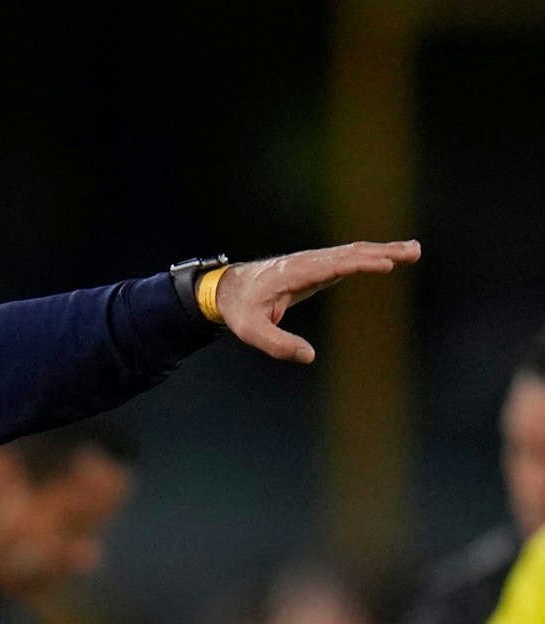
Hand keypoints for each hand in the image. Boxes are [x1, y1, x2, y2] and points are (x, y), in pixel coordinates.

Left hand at [213, 240, 420, 362]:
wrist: (227, 289)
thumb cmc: (239, 309)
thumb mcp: (251, 331)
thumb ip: (277, 344)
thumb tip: (309, 356)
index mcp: (292, 273)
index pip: (331, 265)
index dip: (358, 264)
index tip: (385, 264)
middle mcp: (306, 262)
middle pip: (348, 253)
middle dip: (381, 252)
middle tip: (413, 252)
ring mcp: (312, 262)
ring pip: (351, 252)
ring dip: (382, 250)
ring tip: (413, 251)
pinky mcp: (316, 267)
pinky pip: (347, 258)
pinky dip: (369, 256)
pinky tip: (389, 257)